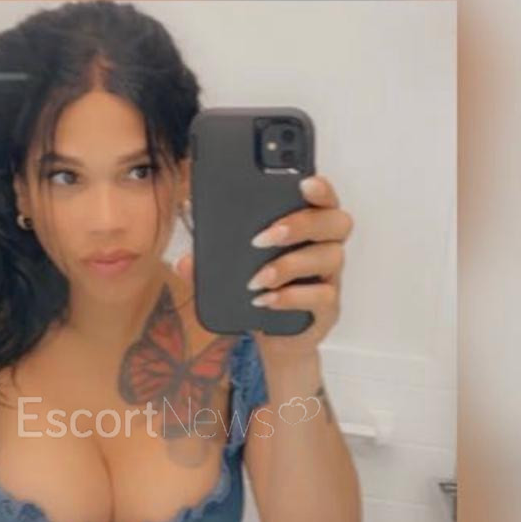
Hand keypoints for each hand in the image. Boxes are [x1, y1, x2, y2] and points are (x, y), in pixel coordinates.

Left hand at [174, 173, 353, 365]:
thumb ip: (211, 261)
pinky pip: (323, 296)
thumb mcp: (233, 271)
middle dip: (299, 224)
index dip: (320, 188)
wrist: (276, 338)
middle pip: (336, 222)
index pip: (324, 199)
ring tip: (256, 279)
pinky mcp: (328, 308)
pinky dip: (291, 297)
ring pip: (330, 257)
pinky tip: (266, 300)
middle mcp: (326, 247)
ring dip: (289, 265)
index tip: (302, 183)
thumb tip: (184, 260)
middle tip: (261, 238)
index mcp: (309, 227)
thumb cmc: (261, 291)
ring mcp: (331, 277)